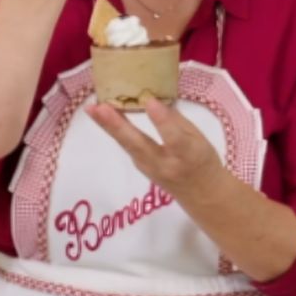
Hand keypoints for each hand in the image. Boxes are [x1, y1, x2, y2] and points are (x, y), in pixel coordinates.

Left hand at [86, 97, 225, 201]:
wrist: (201, 195)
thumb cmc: (204, 161)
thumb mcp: (201, 138)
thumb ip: (177, 122)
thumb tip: (153, 101)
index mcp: (188, 154)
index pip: (174, 138)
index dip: (162, 120)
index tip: (150, 101)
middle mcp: (165, 164)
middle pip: (139, 144)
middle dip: (118, 126)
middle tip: (99, 108)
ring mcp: (149, 169)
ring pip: (127, 146)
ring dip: (108, 127)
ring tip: (92, 109)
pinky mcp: (140, 168)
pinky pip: (126, 147)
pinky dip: (114, 131)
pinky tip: (103, 118)